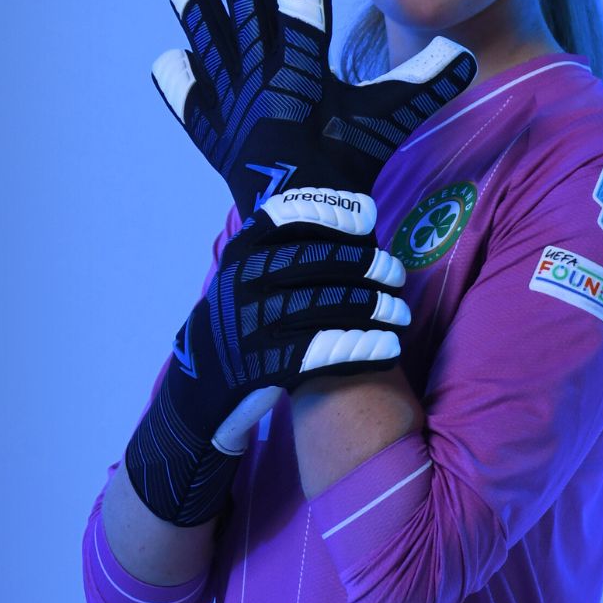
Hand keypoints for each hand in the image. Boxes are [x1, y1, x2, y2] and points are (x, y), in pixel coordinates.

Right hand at [126, 189, 408, 525]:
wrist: (202, 387)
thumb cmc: (247, 320)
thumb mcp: (253, 276)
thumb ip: (294, 247)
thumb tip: (364, 214)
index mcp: (242, 254)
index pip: (288, 218)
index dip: (331, 215)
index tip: (369, 219)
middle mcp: (243, 282)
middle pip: (316, 262)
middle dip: (365, 265)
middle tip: (397, 273)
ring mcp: (251, 323)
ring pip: (326, 305)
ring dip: (373, 308)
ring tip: (400, 313)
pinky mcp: (263, 365)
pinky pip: (325, 350)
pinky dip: (363, 348)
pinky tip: (389, 348)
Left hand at [151, 0, 476, 216]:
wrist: (302, 227)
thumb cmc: (347, 168)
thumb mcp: (388, 121)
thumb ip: (423, 84)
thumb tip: (464, 54)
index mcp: (299, 69)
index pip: (302, 1)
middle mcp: (258, 79)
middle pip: (247, 13)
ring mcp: (232, 108)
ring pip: (212, 49)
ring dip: (200, 14)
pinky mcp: (217, 139)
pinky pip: (195, 104)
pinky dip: (183, 83)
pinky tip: (172, 60)